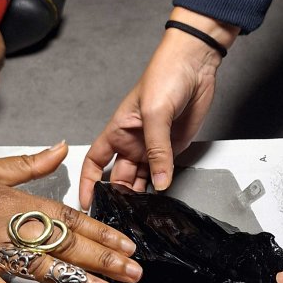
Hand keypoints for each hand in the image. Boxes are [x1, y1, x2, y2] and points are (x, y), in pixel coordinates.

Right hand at [0, 142, 142, 282]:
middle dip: (102, 258)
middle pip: (62, 242)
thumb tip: (62, 147)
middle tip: (132, 272)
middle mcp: (5, 225)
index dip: (100, 231)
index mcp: (14, 201)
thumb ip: (30, 164)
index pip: (68, 217)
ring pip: (35, 265)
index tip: (126, 244)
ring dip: (72, 280)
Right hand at [78, 8, 238, 208]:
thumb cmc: (165, 76)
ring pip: (141, 179)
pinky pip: (163, 173)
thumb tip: (159, 183)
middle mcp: (132, 142)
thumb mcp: (155, 112)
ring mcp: (153, 147)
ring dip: (140, 196)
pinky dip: (161, 187)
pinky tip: (160, 200)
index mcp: (117, 130)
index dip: (89, 183)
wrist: (195, 64)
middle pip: (119, 177)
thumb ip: (157, 150)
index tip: (87, 203)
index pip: (95, 163)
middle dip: (118, 197)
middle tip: (121, 218)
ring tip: (140, 216)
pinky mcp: (172, 149)